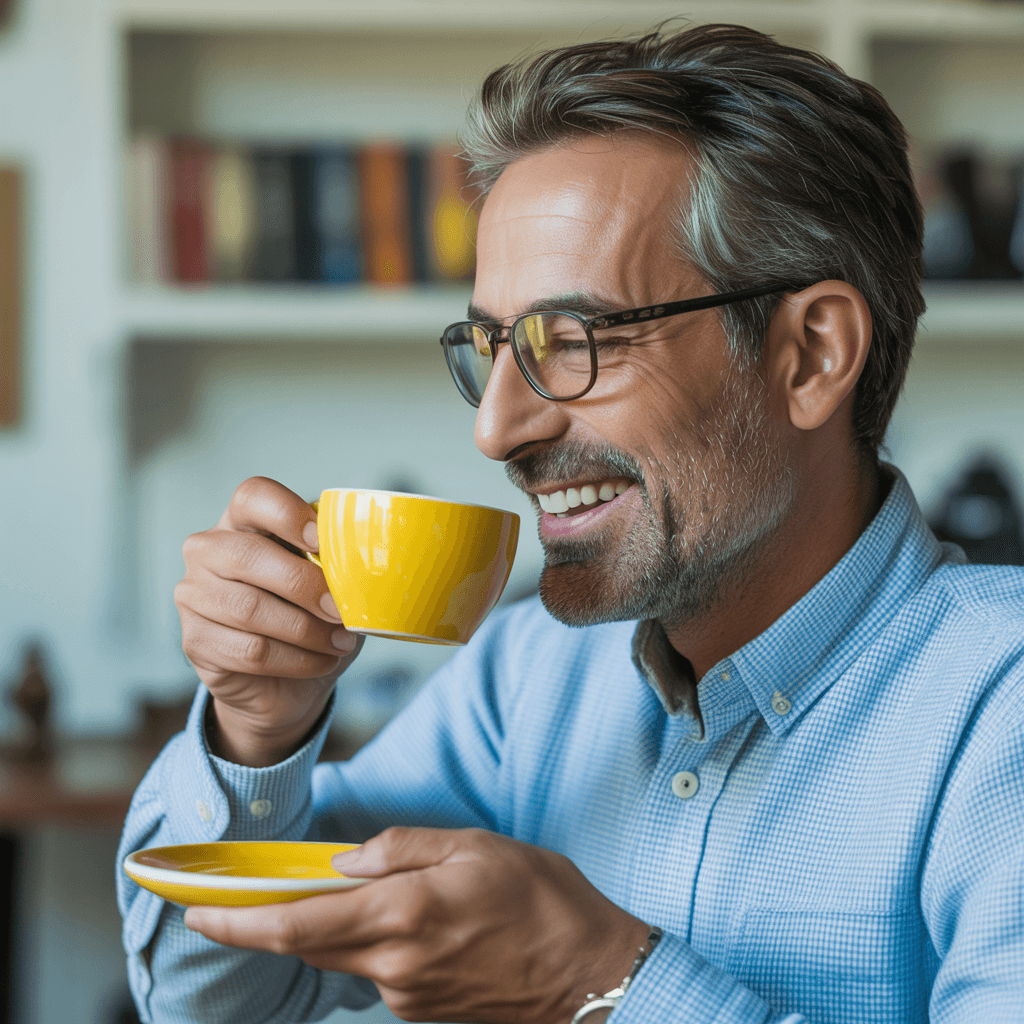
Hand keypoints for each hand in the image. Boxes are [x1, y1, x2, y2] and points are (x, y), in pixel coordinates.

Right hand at [174, 476, 362, 766]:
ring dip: (306, 631)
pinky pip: (250, 650)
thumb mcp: (330, 582)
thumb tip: (371, 559)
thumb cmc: (312, 616)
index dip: (287, 514)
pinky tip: (320, 661)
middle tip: (342, 611)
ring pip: (249, 609)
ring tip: (341, 642)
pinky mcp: (194, 640)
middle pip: (248, 555)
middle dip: (304, 585)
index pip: (253, 496)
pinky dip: (296, 659)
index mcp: (243, 521)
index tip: (322, 541)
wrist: (285, 682)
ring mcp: (193, 594)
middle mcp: (208, 550)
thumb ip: (340, 562)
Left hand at [184, 827, 649, 1023]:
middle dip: (268, 921)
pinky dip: (374, 940)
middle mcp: (393, 964)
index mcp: (403, 914)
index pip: (297, 922)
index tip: (196, 912)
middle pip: (307, 943)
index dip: (238, 922)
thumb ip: (402, 848)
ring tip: (370, 891)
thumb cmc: (541, 900)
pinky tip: (418, 918)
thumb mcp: (476, 848)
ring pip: (345, 954)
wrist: (588, 975)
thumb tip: (345, 862)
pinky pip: (378, 969)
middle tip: (245, 892)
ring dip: (333, 924)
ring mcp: (405, 994)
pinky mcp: (421, 1009)